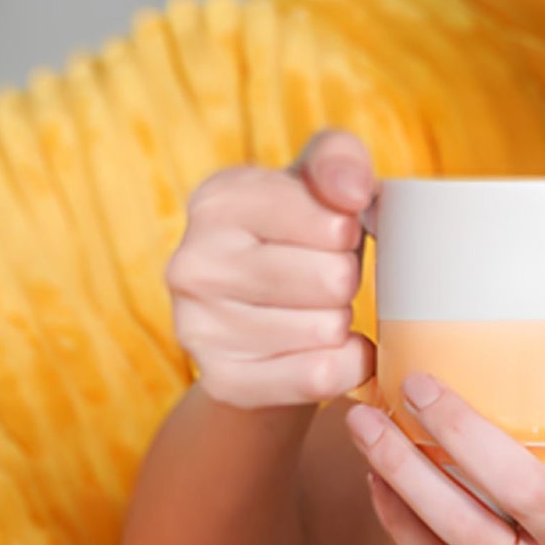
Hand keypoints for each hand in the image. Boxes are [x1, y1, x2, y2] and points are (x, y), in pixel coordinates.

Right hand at [165, 130, 378, 409]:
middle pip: (332, 280)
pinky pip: (320, 377)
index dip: (349, 234)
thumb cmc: (299, 236)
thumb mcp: (318, 182)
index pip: (332, 224)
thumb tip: (352, 192)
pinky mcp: (222, 381)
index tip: (329, 235)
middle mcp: (192, 262)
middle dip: (345, 281)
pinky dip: (346, 366)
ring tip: (314, 310)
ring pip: (327, 331)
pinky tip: (330, 350)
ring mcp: (198, 327)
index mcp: (217, 199)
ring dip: (341, 322)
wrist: (261, 318)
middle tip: (322, 279)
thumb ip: (341, 162)